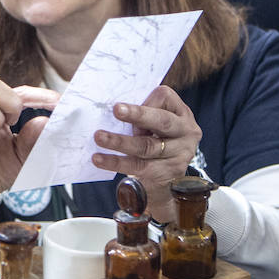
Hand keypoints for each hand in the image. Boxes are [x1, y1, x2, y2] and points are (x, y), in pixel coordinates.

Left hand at [91, 85, 201, 223]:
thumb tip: (92, 101)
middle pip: (162, 121)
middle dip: (138, 114)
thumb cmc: (154, 142)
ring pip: (147, 146)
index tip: (123, 106)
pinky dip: (115, 162)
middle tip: (116, 110)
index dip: (145, 101)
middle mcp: (186, 132)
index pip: (165, 97)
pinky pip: (138, 166)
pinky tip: (99, 159)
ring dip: (120, 141)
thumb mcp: (154, 125)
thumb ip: (139, 113)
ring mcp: (179, 154)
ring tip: (99, 137)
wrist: (167, 182)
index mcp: (181, 113)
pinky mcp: (166, 173)